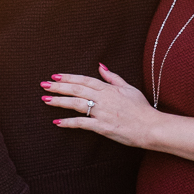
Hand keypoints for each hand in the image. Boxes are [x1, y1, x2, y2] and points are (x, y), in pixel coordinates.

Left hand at [41, 64, 157, 148]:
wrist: (150, 127)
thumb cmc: (141, 108)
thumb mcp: (129, 88)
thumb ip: (113, 77)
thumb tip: (101, 66)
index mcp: (108, 89)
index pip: (84, 80)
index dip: (69, 78)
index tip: (56, 76)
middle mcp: (103, 99)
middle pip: (76, 90)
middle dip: (58, 87)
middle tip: (44, 85)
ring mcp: (102, 112)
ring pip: (76, 104)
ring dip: (59, 101)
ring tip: (46, 100)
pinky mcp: (102, 127)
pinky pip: (82, 124)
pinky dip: (68, 123)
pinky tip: (57, 122)